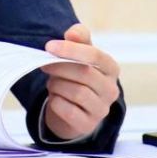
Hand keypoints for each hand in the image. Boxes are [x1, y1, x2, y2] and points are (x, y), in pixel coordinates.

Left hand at [41, 24, 120, 139]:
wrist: (72, 109)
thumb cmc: (75, 76)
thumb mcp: (78, 54)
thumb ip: (78, 38)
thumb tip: (73, 33)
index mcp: (111, 68)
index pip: (95, 55)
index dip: (70, 49)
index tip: (48, 46)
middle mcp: (111, 90)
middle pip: (84, 73)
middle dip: (59, 67)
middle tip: (45, 66)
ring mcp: (102, 109)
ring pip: (76, 92)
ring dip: (57, 85)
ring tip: (53, 83)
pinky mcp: (88, 124)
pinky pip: (68, 111)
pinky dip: (56, 102)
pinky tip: (55, 98)